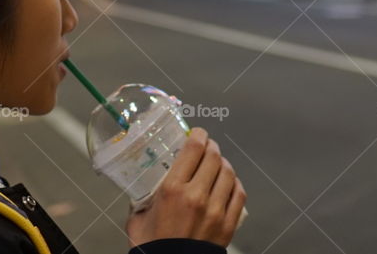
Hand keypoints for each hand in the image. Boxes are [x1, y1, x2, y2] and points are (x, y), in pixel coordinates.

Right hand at [126, 127, 246, 247]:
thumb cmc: (153, 248)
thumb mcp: (138, 218)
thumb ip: (142, 199)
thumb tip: (142, 187)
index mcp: (173, 190)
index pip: (194, 148)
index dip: (198, 135)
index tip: (197, 133)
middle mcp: (197, 196)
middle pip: (213, 156)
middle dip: (211, 147)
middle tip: (206, 146)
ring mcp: (216, 210)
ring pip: (228, 172)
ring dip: (223, 163)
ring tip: (217, 163)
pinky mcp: (229, 224)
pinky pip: (239, 194)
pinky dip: (235, 183)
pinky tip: (228, 182)